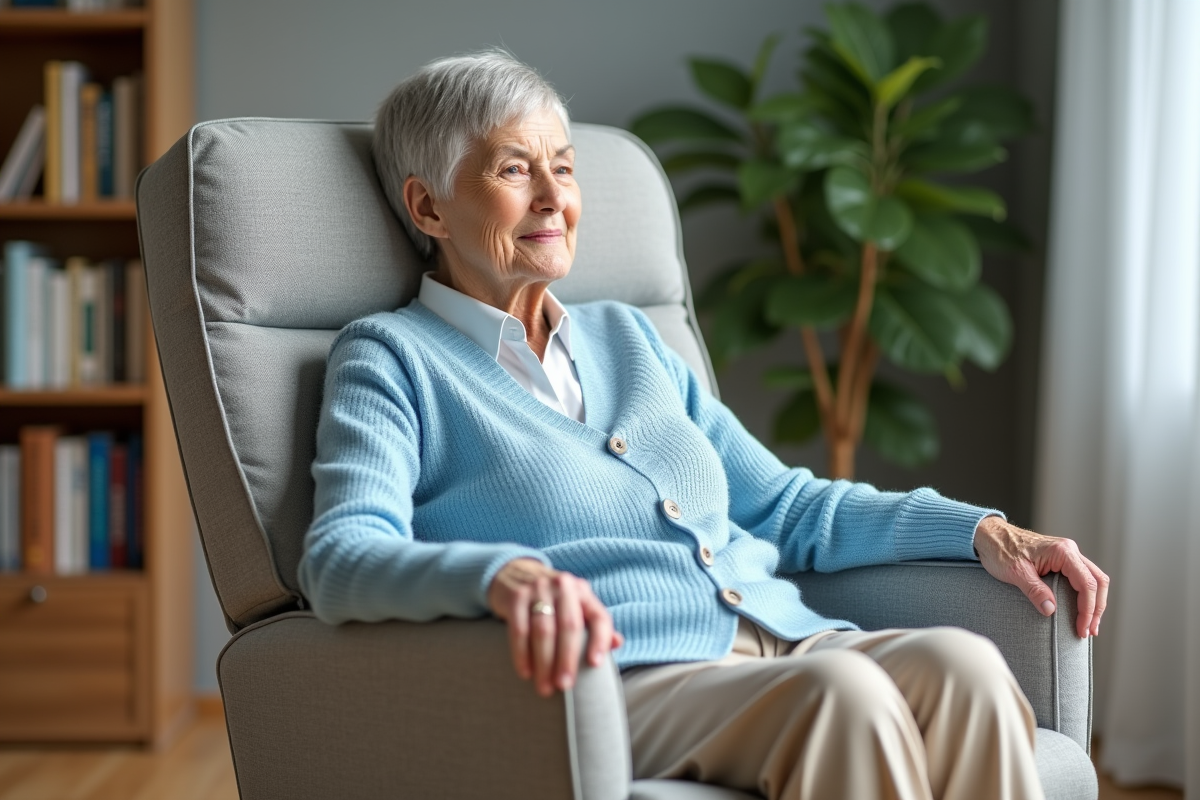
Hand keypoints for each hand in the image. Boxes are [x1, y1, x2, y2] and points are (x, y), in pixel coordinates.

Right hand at [487, 558, 623, 695]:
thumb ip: (594, 625)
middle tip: (564, 686)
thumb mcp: (575, 605)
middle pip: (569, 626)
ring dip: (544, 662)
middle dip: (567, 659)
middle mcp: (563, 587)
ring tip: (544, 687)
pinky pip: (519, 629)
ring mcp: (538, 589)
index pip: (599, 617)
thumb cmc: (552, 599)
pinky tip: (525, 671)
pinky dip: (522, 653)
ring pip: (543, 630)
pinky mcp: (516, 596)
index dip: (600, 640)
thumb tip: (617, 643)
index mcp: (583, 592)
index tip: (595, 664)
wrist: (515, 572)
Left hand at [973, 516, 1109, 638]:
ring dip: (1094, 603)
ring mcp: (1067, 555)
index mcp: (1062, 552)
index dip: (1087, 609)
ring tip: (1089, 625)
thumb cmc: (1000, 549)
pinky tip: (1081, 610)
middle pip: (1097, 581)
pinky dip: (1086, 595)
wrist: (990, 535)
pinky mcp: (1061, 560)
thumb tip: (1051, 610)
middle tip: (1089, 631)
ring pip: (1093, 579)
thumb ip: (1034, 590)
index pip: (1087, 583)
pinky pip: (1082, 578)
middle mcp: (1069, 551)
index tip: (1081, 628)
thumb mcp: (1016, 572)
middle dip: (1096, 608)